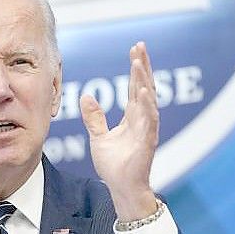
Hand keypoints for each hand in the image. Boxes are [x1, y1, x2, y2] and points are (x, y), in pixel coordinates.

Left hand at [81, 42, 157, 220]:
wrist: (121, 187)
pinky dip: (146, 105)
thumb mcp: (99, 137)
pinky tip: (142, 91)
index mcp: (132, 117)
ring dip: (143, 81)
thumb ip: (94, 118)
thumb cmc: (114, 165)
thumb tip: (86, 96)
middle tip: (140, 46)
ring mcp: (146, 129)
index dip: (135, 68)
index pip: (134, 86)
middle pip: (143, 86)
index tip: (134, 49)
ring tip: (138, 63)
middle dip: (142, 66)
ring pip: (147, 100)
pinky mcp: (147, 141)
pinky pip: (149, 120)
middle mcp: (142, 119)